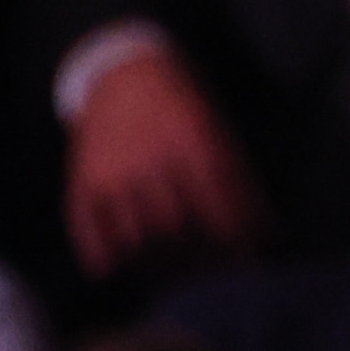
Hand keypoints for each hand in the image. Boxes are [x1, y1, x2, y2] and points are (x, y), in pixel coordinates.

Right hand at [66, 47, 262, 275]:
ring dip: (152, 264)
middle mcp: (150, 158)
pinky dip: (97, 253)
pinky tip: (111, 269)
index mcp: (193, 143)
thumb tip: (267, 235)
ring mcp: (113, 171)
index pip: (218, 205)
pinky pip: (84, 225)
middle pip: (175, 227)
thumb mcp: (220, 135)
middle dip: (196, 258)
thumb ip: (242, 184)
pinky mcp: (82, 179)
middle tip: (208, 272)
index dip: (233, 239)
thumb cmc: (183, 112)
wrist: (123, 75)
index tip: (245, 259)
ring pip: (132, 234)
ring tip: (169, 275)